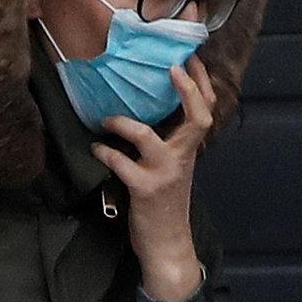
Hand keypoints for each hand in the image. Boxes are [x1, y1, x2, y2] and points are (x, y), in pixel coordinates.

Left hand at [94, 57, 214, 301]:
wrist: (167, 244)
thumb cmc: (165, 203)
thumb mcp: (174, 168)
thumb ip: (169, 141)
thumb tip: (149, 108)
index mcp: (190, 150)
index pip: (206, 111)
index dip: (200, 84)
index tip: (188, 57)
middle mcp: (183, 158)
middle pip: (198, 119)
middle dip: (187, 90)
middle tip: (170, 68)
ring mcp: (164, 174)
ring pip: (146, 136)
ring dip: (121, 123)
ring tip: (105, 120)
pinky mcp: (143, 189)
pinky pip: (120, 163)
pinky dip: (104, 152)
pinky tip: (95, 148)